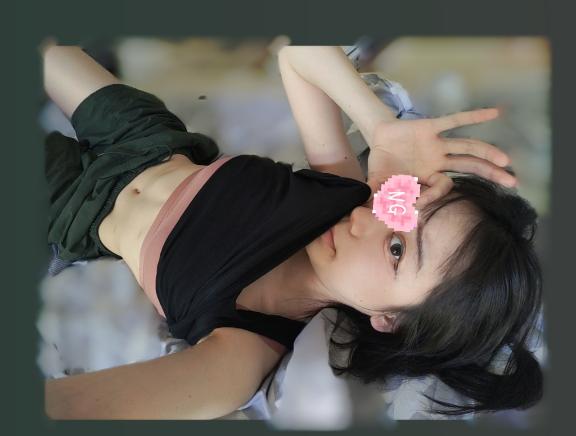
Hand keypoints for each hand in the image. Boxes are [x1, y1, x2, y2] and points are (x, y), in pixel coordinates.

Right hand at [366, 108, 515, 208]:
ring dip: (486, 153)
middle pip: (469, 167)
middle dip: (491, 174)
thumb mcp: (381, 185)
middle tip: (513, 183)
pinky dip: (473, 117)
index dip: (435, 196)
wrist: (379, 139)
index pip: (442, 187)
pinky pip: (454, 120)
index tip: (419, 204)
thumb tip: (371, 212)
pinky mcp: (430, 126)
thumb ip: (381, 197)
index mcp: (429, 177)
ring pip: (466, 147)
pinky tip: (495, 113)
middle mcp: (438, 161)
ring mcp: (436, 144)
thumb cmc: (383, 166)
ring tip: (506, 160)